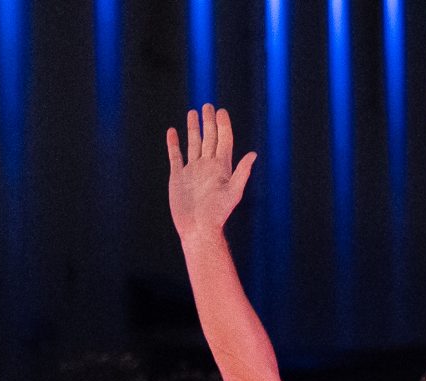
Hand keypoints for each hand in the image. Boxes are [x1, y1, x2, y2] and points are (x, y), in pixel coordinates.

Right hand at [167, 105, 254, 239]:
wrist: (197, 228)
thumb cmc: (217, 214)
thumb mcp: (233, 192)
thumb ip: (242, 172)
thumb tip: (253, 155)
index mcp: (221, 168)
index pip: (224, 141)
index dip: (224, 125)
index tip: (222, 111)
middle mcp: (207, 166)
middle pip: (209, 138)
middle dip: (209, 122)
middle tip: (208, 106)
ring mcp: (192, 170)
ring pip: (193, 143)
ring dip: (194, 128)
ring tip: (193, 113)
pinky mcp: (178, 176)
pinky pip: (176, 156)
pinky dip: (174, 143)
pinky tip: (173, 132)